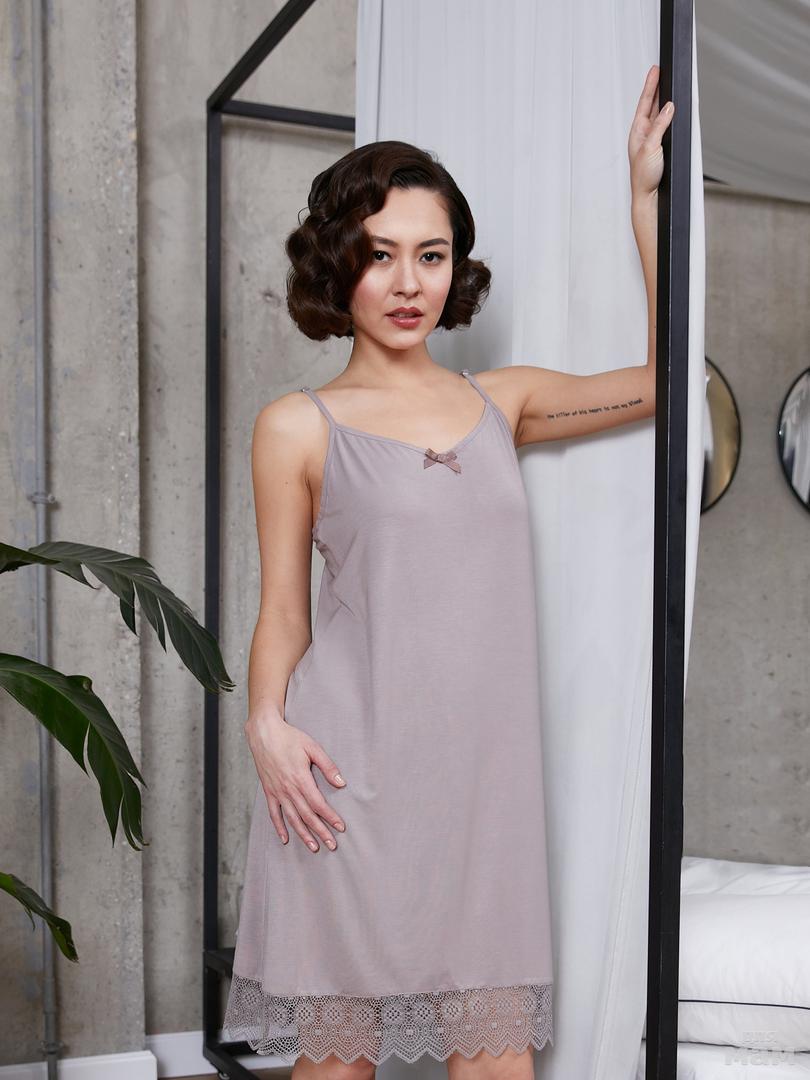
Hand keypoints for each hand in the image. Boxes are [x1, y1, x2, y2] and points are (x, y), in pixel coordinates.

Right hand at [245, 710, 346, 852]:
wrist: (264, 733)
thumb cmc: (289, 738)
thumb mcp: (312, 747)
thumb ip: (328, 766)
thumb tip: (341, 783)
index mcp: (301, 779)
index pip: (318, 804)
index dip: (330, 817)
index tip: (340, 827)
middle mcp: (288, 789)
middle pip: (307, 816)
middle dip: (321, 832)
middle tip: (332, 845)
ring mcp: (277, 792)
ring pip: (292, 819)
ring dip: (303, 834)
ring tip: (314, 847)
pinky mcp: (268, 792)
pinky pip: (273, 814)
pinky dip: (279, 828)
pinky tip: (285, 838)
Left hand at [628, 64, 674, 198]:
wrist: (648, 196)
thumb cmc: (644, 176)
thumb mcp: (651, 147)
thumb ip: (660, 126)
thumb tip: (668, 107)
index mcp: (637, 131)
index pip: (645, 102)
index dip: (650, 85)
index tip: (655, 70)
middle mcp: (643, 133)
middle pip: (651, 105)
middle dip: (656, 88)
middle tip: (660, 71)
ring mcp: (651, 140)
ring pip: (658, 114)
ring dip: (662, 100)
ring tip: (666, 85)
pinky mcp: (659, 147)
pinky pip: (665, 126)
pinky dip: (669, 115)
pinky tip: (672, 110)